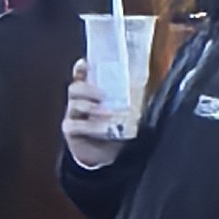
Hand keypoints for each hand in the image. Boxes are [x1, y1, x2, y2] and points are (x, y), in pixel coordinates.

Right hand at [62, 57, 125, 171]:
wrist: (112, 154)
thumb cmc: (120, 126)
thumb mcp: (128, 107)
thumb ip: (132, 93)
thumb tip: (148, 76)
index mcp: (92, 92)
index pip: (82, 75)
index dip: (81, 68)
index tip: (86, 63)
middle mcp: (79, 101)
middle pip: (75, 88)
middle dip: (88, 89)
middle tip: (104, 95)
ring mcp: (72, 116)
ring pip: (74, 105)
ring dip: (92, 108)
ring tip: (109, 113)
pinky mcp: (71, 132)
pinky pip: (74, 126)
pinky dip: (89, 126)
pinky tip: (103, 128)